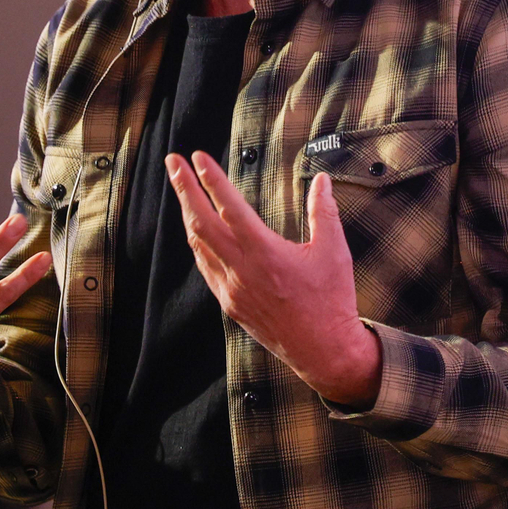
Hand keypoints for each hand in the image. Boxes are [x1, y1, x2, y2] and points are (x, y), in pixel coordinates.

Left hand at [165, 152, 382, 407]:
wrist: (324, 350)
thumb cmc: (331, 301)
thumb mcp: (334, 251)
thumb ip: (324, 211)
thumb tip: (320, 181)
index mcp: (265, 252)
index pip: (229, 206)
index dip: (211, 179)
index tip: (198, 157)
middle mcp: (242, 269)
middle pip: (201, 221)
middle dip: (184, 189)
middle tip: (173, 163)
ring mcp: (232, 289)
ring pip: (198, 245)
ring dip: (187, 214)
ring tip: (182, 190)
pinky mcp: (230, 304)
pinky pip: (206, 267)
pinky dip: (198, 244)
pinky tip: (198, 233)